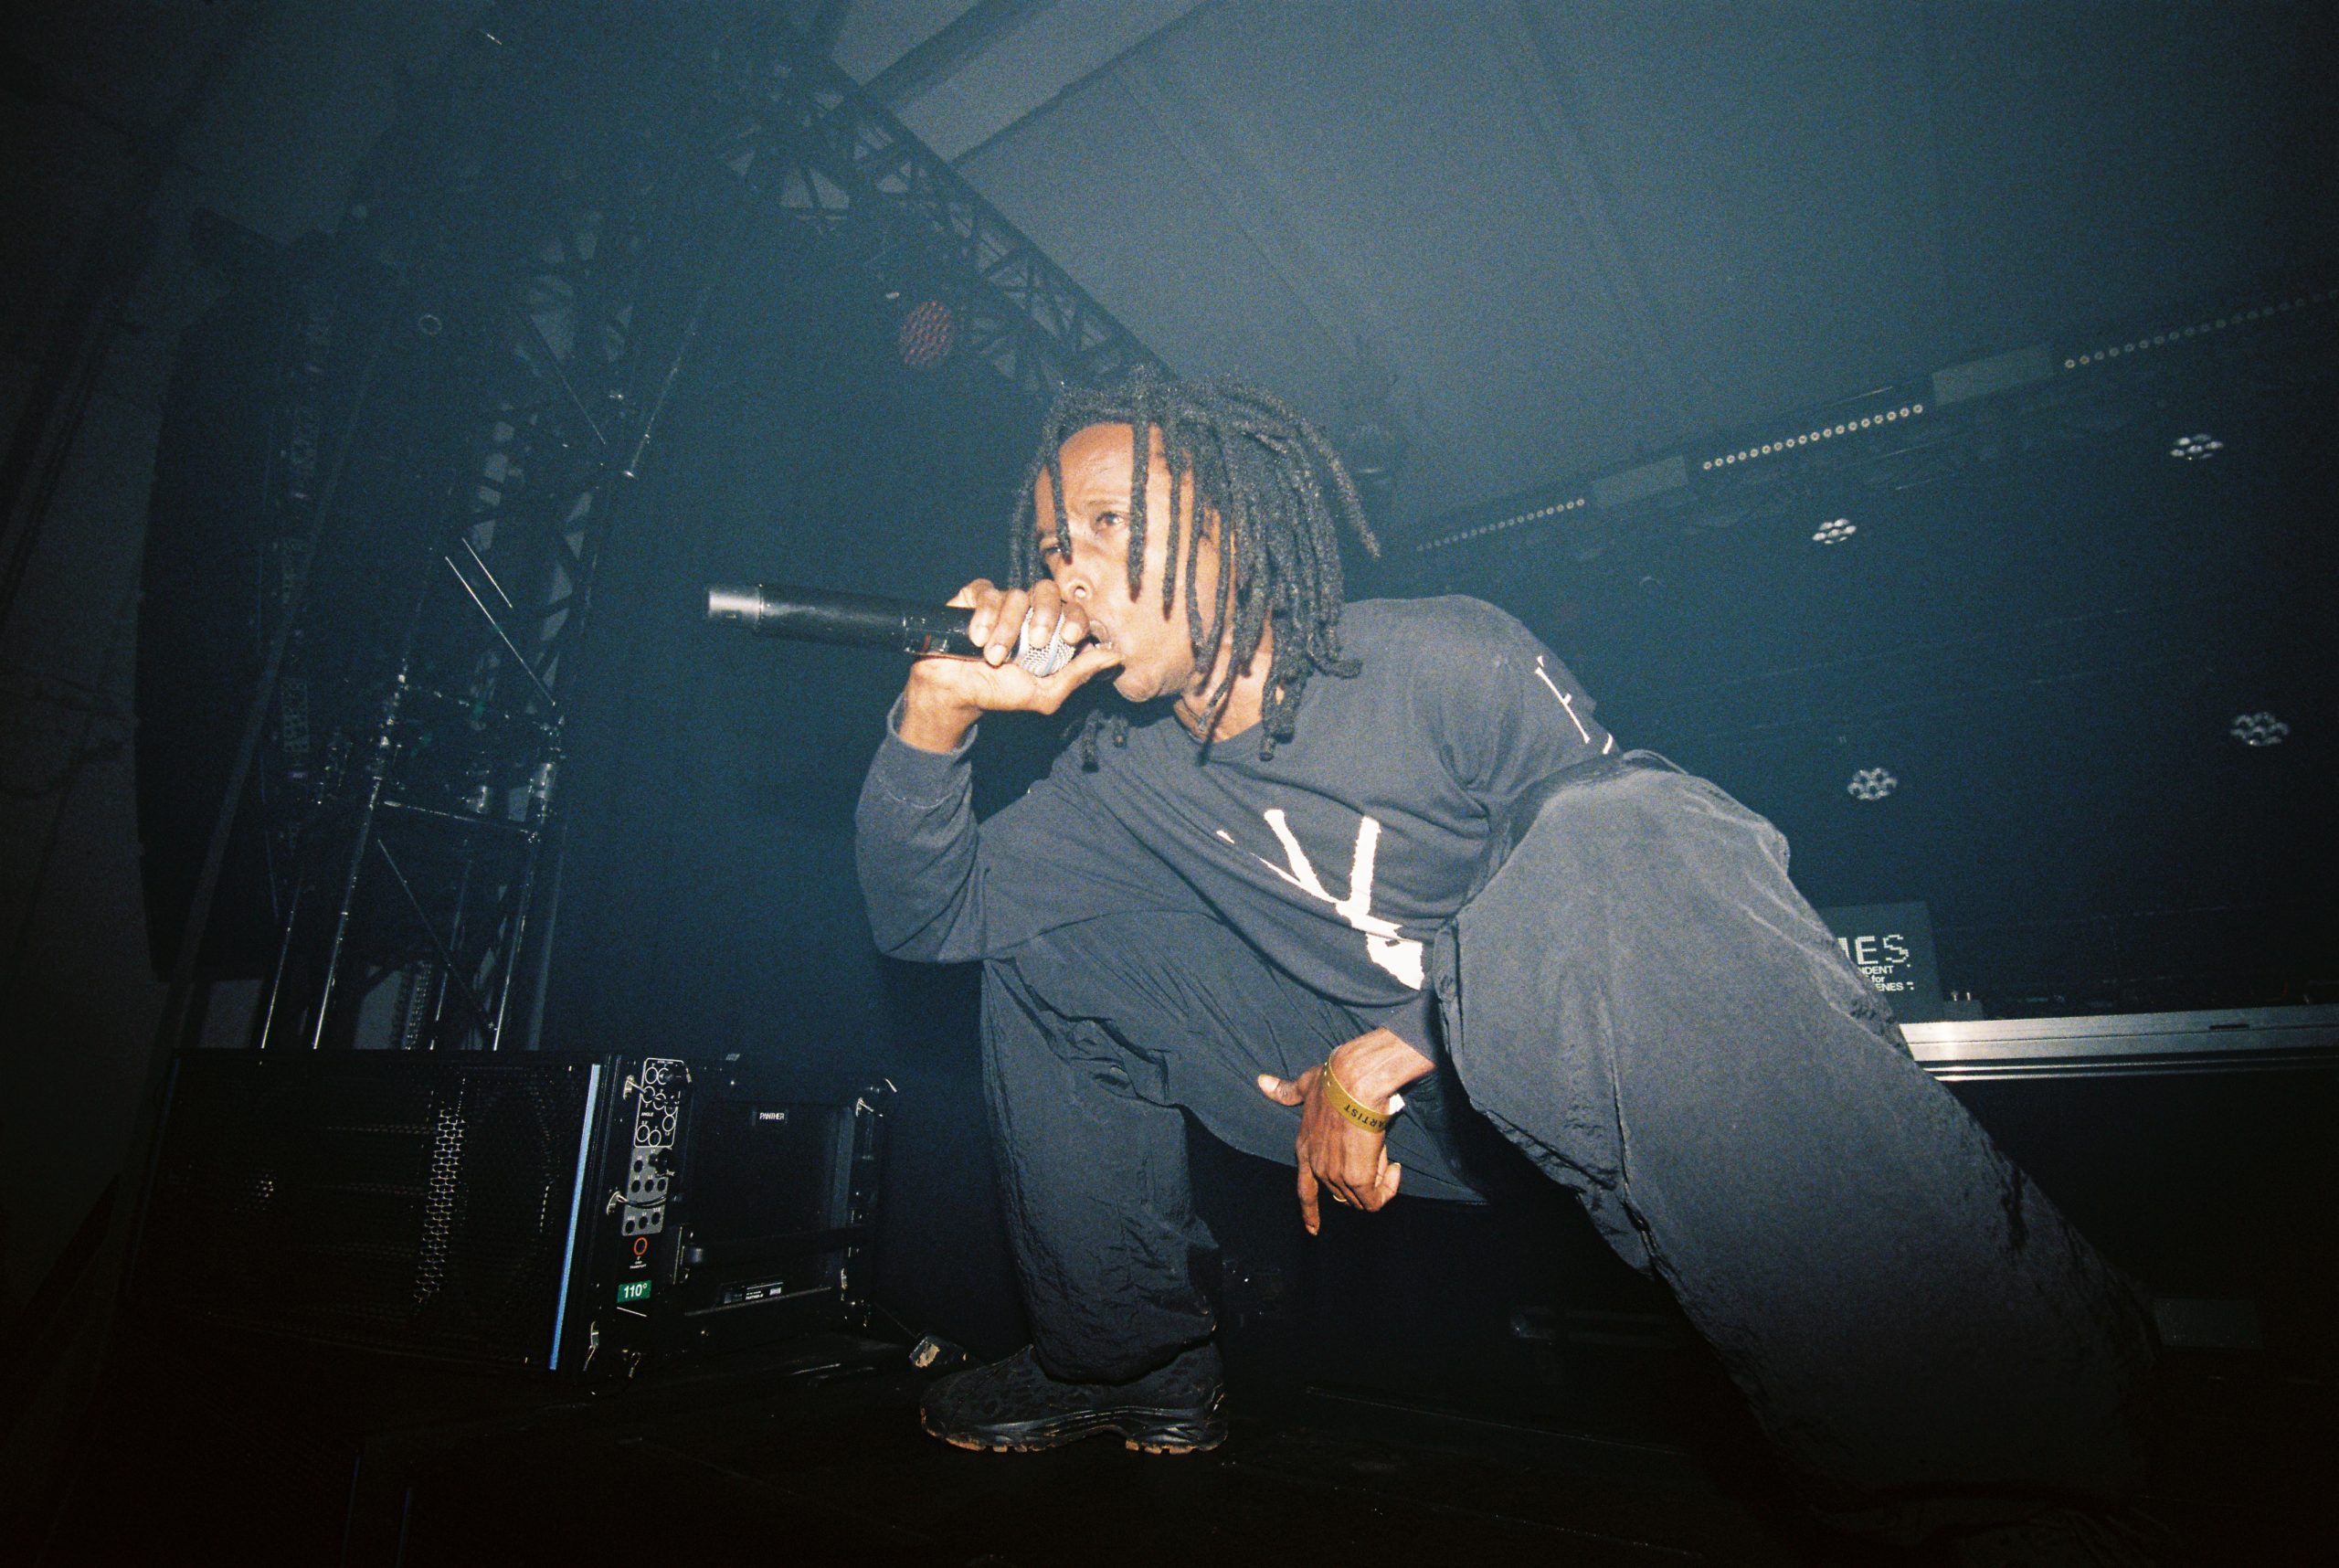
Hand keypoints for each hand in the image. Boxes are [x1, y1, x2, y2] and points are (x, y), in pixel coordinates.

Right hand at [896, 578, 1120, 751]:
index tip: (1069, 638)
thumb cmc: (1001, 692)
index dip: (1075, 618)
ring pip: (1014, 596)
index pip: (1072, 610)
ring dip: (1006, 629)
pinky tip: (976, 639)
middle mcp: (1030, 611)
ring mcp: (1003, 601)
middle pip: (1047, 591)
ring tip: (993, 657)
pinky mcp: (976, 596)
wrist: (957, 692)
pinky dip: (983, 616)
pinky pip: (987, 592)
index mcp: (1051, 630)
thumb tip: (1115, 656)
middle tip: (1034, 642)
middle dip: (1044, 615)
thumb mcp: (1045, 693)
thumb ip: (1077, 674)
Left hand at [1256, 1028, 1433, 1234]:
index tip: (1312, 1229)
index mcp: (1304, 1150)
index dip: (1309, 1211)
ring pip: (1360, 1196)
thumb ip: (1285, 1090)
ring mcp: (1335, 1176)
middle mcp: (1316, 1167)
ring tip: (1382, 1151)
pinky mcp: (1356, 1179)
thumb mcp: (1304, 1086)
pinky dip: (1387, 1189)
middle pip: (1341, 1192)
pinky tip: (1394, 1168)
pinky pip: (1375, 1200)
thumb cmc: (1333, 1082)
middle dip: (1362, 1177)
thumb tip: (1262, 1082)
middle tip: (1374, 1150)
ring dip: (1376, 1179)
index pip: (1304, 1191)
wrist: (1354, 1083)